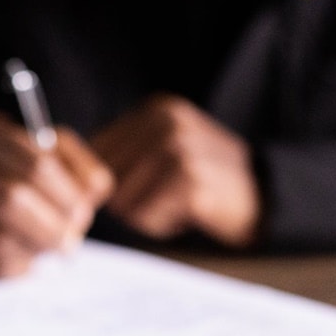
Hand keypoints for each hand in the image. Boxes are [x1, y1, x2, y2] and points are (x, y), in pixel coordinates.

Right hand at [0, 111, 112, 277]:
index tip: (82, 214)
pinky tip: (27, 261)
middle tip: (70, 243)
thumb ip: (81, 168)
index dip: (65, 195)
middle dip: (50, 227)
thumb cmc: (24, 170)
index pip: (34, 165)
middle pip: (11, 200)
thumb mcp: (56, 155)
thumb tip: (90, 194)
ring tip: (49, 251)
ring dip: (33, 250)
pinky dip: (14, 267)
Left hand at [92, 94, 260, 247]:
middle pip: (106, 178)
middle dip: (128, 199)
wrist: (266, 198)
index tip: (142, 188)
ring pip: (123, 200)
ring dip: (146, 214)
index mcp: (156, 110)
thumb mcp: (168, 149)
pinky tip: (188, 214)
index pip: (96, 151)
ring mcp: (179, 149)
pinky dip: (162, 225)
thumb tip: (70, 177)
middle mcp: (166, 122)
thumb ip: (125, 153)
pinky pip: (145, 217)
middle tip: (166, 197)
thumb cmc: (207, 181)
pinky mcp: (189, 181)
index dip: (108, 182)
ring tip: (178, 203)